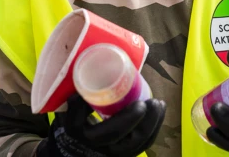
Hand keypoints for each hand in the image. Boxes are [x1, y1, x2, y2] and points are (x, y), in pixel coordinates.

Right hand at [37, 93, 165, 156]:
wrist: (71, 150)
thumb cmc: (71, 128)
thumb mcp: (69, 115)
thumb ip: (77, 100)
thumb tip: (86, 79)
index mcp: (91, 139)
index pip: (112, 133)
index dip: (128, 119)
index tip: (141, 104)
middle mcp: (107, 151)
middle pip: (134, 141)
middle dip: (149, 122)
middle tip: (155, 102)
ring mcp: (118, 153)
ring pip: (142, 144)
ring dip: (154, 124)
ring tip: (159, 104)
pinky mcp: (126, 152)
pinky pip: (143, 144)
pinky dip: (153, 129)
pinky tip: (158, 113)